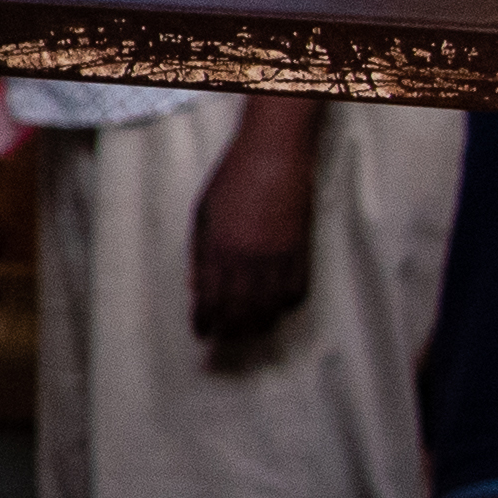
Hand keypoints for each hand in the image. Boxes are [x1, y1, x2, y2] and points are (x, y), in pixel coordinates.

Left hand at [187, 96, 323, 350]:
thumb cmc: (232, 179)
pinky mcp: (302, 252)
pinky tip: (276, 309)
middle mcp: (249, 259)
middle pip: (240, 312)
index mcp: (219, 249)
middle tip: (223, 341)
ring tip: (247, 332)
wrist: (275, 156)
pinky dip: (285, 307)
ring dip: (257, 326)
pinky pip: (297, 293)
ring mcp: (278, 258)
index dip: (204, 322)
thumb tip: (195, 288)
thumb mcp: (203, 213)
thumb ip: (199, 253)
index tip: (201, 334)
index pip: (210, 300)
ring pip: (269, 308)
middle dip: (230, 332)